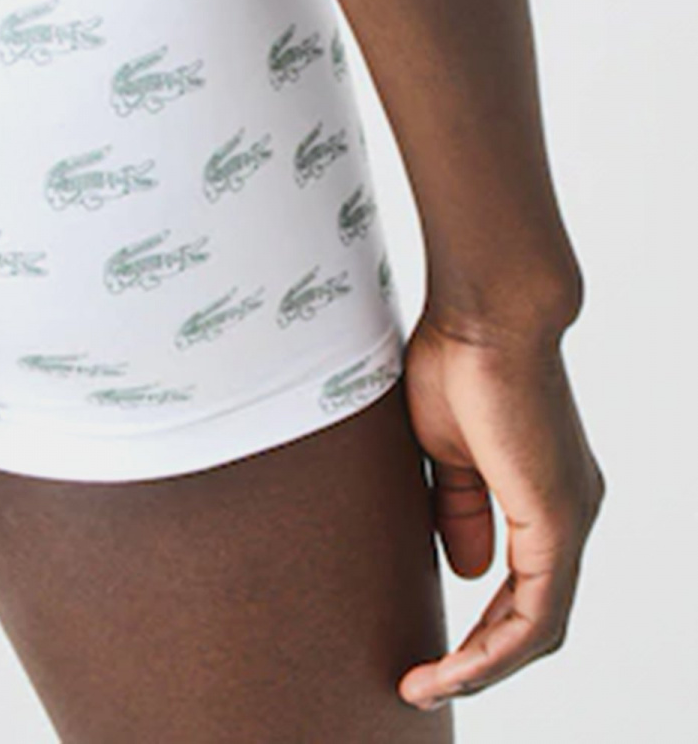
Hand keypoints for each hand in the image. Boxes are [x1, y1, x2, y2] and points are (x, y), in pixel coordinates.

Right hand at [395, 307, 604, 711]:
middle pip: (534, 618)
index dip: (481, 628)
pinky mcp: (558, 523)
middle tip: (425, 681)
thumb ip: (462, 508)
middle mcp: (569, 514)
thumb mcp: (447, 449)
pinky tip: (454, 668)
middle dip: (480, 659)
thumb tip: (473, 571)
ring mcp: (570, 521)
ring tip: (429, 684)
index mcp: (543, 494)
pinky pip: (536, 614)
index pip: (524, 586)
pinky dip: (494, 651)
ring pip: (538, 626)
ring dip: (483, 666)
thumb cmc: (459, 355)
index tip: (430, 652)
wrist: (486, 310)